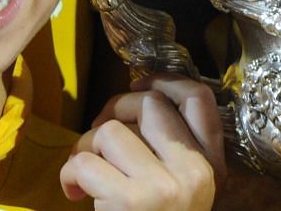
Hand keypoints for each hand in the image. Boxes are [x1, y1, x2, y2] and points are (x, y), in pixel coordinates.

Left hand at [62, 74, 223, 209]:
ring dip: (85, 148)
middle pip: (150, 105)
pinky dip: (69, 175)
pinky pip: (85, 162)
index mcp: (211, 168)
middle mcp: (194, 172)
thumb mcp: (183, 191)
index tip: (138, 87)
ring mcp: (165, 186)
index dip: (165, 82)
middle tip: (97, 139)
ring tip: (84, 176)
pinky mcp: (131, 201)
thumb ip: (173, 152)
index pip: (200, 101)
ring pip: (111, 130)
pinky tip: (73, 194)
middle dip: (114, 110)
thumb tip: (137, 100)